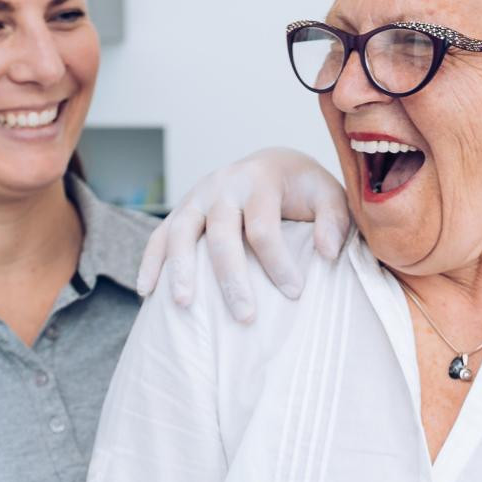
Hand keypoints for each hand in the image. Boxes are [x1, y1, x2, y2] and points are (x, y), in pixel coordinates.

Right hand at [136, 146, 350, 322]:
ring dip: (179, 269)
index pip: (264, 227)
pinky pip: (159, 236)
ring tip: (184, 304)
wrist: (272, 165)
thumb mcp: (329, 195)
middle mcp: (223, 184)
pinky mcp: (181, 211)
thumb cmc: (302, 189)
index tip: (295, 294)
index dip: (278, 263)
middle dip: (231, 278)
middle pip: (221, 235)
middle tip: (245, 316)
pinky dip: (150, 261)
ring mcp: (196, 196)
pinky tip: (147, 291)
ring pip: (181, 233)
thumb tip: (326, 252)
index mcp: (260, 178)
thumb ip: (334, 220)